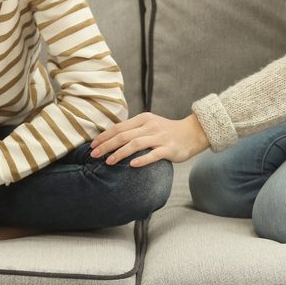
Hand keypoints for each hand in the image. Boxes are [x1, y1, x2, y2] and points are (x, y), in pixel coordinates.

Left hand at [90, 112, 209, 167]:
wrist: (193, 133)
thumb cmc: (167, 131)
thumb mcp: (150, 125)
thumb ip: (134, 129)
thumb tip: (111, 138)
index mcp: (144, 119)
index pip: (119, 127)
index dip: (104, 136)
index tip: (93, 145)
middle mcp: (151, 126)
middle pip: (124, 135)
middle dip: (106, 145)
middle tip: (94, 155)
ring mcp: (160, 137)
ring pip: (135, 144)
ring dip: (120, 153)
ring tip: (108, 162)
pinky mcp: (169, 149)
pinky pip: (153, 154)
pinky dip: (142, 160)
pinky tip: (132, 165)